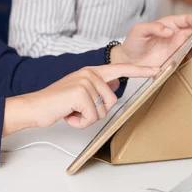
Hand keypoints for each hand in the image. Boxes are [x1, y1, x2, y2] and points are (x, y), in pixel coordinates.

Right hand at [2, 64, 157, 135]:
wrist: (34, 107)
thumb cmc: (57, 102)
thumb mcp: (80, 91)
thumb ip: (98, 87)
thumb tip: (116, 85)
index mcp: (92, 71)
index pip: (121, 69)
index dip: (141, 70)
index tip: (158, 70)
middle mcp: (90, 73)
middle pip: (113, 100)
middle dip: (97, 112)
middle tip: (78, 109)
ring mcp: (85, 81)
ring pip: (103, 110)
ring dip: (87, 118)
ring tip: (72, 111)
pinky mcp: (80, 93)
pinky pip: (92, 117)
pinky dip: (80, 122)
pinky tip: (68, 115)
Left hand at [110, 14, 191, 67]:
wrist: (128, 60)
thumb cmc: (133, 42)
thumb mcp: (139, 30)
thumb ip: (154, 28)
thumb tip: (170, 30)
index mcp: (168, 23)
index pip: (186, 19)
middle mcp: (175, 33)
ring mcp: (177, 46)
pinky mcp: (176, 58)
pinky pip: (189, 55)